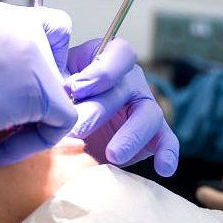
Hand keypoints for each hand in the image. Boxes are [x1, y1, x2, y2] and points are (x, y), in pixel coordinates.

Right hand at [0, 2, 75, 166]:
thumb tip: (9, 81)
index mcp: (7, 16)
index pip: (55, 27)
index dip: (50, 58)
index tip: (22, 83)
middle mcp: (27, 28)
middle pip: (61, 64)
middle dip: (41, 95)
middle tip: (11, 118)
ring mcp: (36, 56)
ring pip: (61, 95)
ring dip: (35, 122)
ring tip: (1, 138)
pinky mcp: (38, 89)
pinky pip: (62, 121)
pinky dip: (35, 143)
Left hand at [64, 37, 179, 176]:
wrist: (67, 129)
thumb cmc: (60, 98)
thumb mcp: (55, 81)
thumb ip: (57, 80)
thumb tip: (59, 90)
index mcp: (109, 60)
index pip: (119, 54)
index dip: (101, 70)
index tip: (75, 89)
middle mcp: (131, 80)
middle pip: (124, 90)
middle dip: (98, 112)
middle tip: (77, 130)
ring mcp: (145, 106)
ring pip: (148, 115)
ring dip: (131, 136)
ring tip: (113, 155)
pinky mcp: (153, 134)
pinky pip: (167, 140)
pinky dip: (167, 153)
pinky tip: (163, 169)